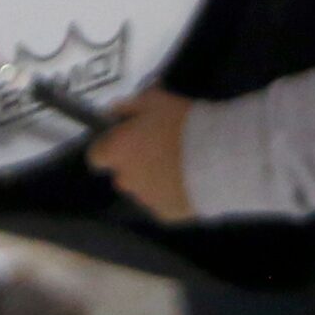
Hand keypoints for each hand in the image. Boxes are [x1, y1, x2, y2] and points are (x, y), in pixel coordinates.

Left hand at [87, 91, 196, 220]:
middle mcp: (125, 180)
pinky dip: (173, 193)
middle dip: (136, 163)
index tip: (127, 138)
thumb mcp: (155, 99)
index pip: (96, 155)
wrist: (219, 157)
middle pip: (123, 173)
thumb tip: (114, 111)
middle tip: (161, 148)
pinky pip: (165, 202)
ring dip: (154, 179)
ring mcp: (145, 200)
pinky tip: (191, 181)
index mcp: (117, 152)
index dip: (110, 146)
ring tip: (182, 165)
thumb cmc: (182, 123)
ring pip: (144, 189)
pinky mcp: (167, 215)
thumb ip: (128, 106)